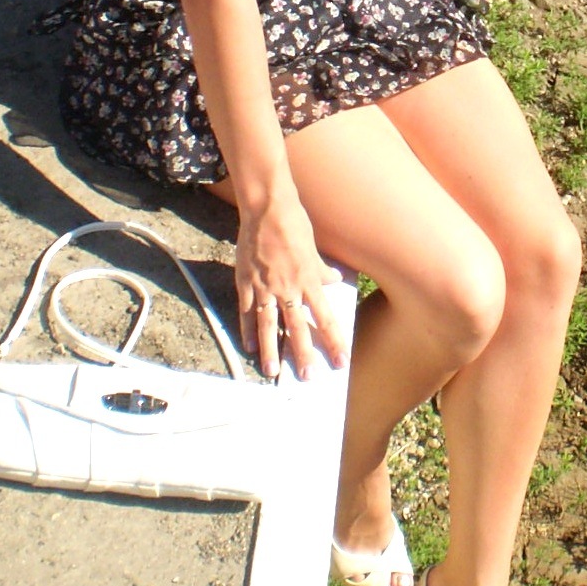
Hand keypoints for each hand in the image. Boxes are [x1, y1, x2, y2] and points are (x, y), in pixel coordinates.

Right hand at [236, 199, 350, 378]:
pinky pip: (247, 311)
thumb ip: (322, 268)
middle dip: (303, 355)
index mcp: (309, 281)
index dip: (334, 342)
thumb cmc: (294, 223)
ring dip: (272, 350)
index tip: (340, 362)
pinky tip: (249, 346)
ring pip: (270, 325)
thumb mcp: (313, 247)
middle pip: (298, 328)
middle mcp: (289, 288)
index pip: (326, 319)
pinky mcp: (246, 281)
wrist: (267, 208)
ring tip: (273, 371)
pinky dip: (247, 329)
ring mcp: (265, 287)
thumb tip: (334, 279)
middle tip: (307, 377)